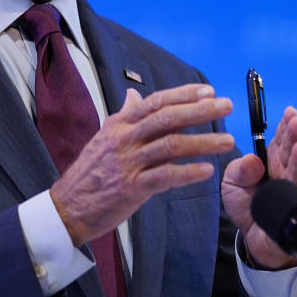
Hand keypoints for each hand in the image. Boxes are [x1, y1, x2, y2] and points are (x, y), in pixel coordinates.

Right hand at [50, 84, 234, 246]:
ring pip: (171, 145)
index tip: (209, 91)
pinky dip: (187, 172)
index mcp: (120, 125)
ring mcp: (128, 163)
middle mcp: (124, 139)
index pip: (156, 102)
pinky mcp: (131, 188)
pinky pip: (164, 177)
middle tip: (227, 106)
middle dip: (200, 111)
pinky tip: (207, 171)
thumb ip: (124, 116)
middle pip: (167, 118)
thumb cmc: (90, 172)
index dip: (184, 95)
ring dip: (203, 142)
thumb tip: (133, 95)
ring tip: (228, 141)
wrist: (69, 205)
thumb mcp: (104, 137)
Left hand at [221, 106, 296, 268]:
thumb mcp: (232, 182)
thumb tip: (254, 160)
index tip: (289, 111)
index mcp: (271, 159)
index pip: (280, 137)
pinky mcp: (295, 208)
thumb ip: (239, 169)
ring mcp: (293, 188)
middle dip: (295, 134)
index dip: (285, 124)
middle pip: (293, 148)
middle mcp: (285, 171)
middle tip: (295, 121)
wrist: (253, 236)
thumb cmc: (245, 204)